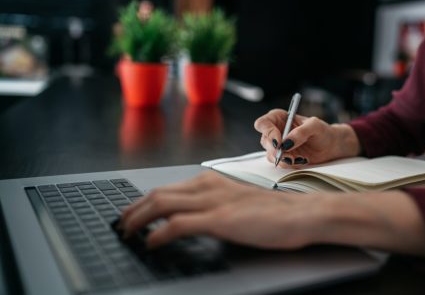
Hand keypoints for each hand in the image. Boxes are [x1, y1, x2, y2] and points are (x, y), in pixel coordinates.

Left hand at [119, 171, 323, 248]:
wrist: (303, 213)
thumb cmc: (278, 212)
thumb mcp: (240, 203)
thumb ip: (219, 204)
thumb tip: (201, 216)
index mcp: (213, 181)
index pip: (169, 188)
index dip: (145, 201)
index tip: (134, 212)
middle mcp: (208, 186)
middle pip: (158, 193)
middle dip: (134, 209)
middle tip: (121, 223)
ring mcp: (213, 202)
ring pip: (160, 204)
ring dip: (138, 219)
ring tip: (127, 232)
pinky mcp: (219, 220)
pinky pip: (176, 225)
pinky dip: (157, 234)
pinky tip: (150, 243)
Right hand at [254, 109, 360, 167]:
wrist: (330, 146)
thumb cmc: (322, 131)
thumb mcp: (315, 126)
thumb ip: (301, 132)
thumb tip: (287, 142)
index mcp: (279, 118)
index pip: (263, 123)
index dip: (268, 132)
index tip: (279, 142)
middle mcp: (275, 131)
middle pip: (264, 141)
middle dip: (276, 150)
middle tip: (289, 156)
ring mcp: (278, 146)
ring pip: (270, 154)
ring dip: (284, 159)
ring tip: (301, 158)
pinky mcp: (283, 157)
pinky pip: (280, 163)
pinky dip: (290, 164)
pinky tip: (302, 160)